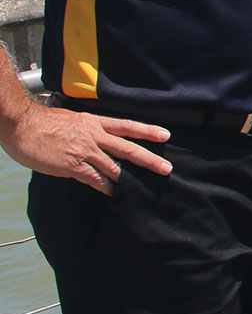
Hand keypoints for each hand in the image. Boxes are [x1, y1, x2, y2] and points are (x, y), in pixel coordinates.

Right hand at [0, 103, 170, 193]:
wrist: (22, 125)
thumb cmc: (43, 122)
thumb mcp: (72, 119)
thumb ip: (88, 128)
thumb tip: (96, 135)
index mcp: (95, 122)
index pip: (127, 126)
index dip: (148, 130)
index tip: (166, 135)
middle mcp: (94, 136)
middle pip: (128, 148)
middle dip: (149, 159)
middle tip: (166, 168)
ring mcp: (85, 152)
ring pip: (114, 167)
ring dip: (129, 179)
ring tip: (144, 187)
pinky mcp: (73, 166)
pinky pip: (95, 179)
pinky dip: (106, 188)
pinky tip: (114, 194)